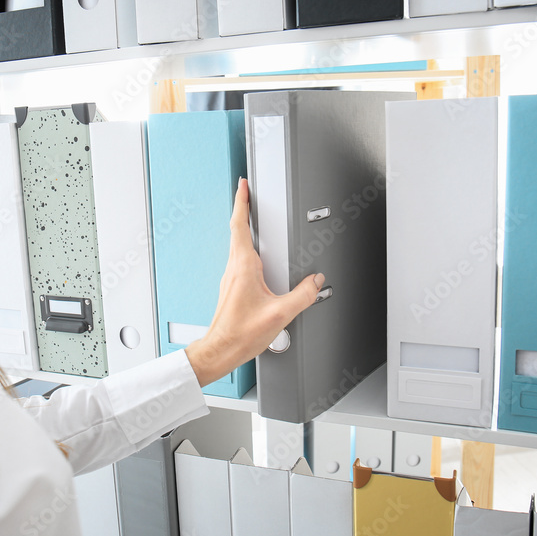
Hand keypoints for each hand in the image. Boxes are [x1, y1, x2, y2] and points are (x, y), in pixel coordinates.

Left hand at [185, 178, 324, 387]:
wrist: (220, 350)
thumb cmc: (240, 334)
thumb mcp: (280, 314)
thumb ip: (302, 295)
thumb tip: (315, 282)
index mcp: (243, 266)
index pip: (240, 225)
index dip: (242, 202)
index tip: (243, 185)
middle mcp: (234, 268)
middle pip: (237, 230)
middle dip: (243, 208)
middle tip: (247, 192)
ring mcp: (231, 277)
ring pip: (237, 244)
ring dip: (243, 227)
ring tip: (252, 215)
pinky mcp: (232, 287)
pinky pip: (239, 259)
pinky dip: (246, 246)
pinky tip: (256, 253)